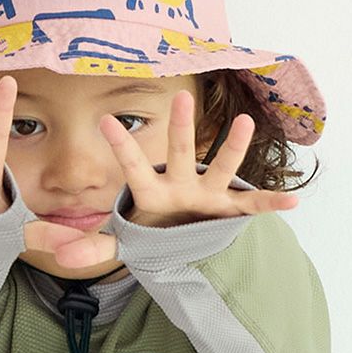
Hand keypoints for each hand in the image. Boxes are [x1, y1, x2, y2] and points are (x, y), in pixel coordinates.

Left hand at [50, 89, 298, 268]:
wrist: (180, 234)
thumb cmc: (151, 230)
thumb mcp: (123, 241)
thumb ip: (94, 248)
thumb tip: (59, 257)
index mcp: (152, 192)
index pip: (133, 167)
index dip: (121, 146)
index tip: (105, 120)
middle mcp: (181, 184)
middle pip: (180, 154)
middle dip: (181, 128)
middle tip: (181, 95)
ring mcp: (207, 194)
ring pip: (221, 169)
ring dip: (233, 148)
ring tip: (246, 122)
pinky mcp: (228, 210)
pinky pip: (251, 207)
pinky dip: (271, 204)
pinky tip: (292, 202)